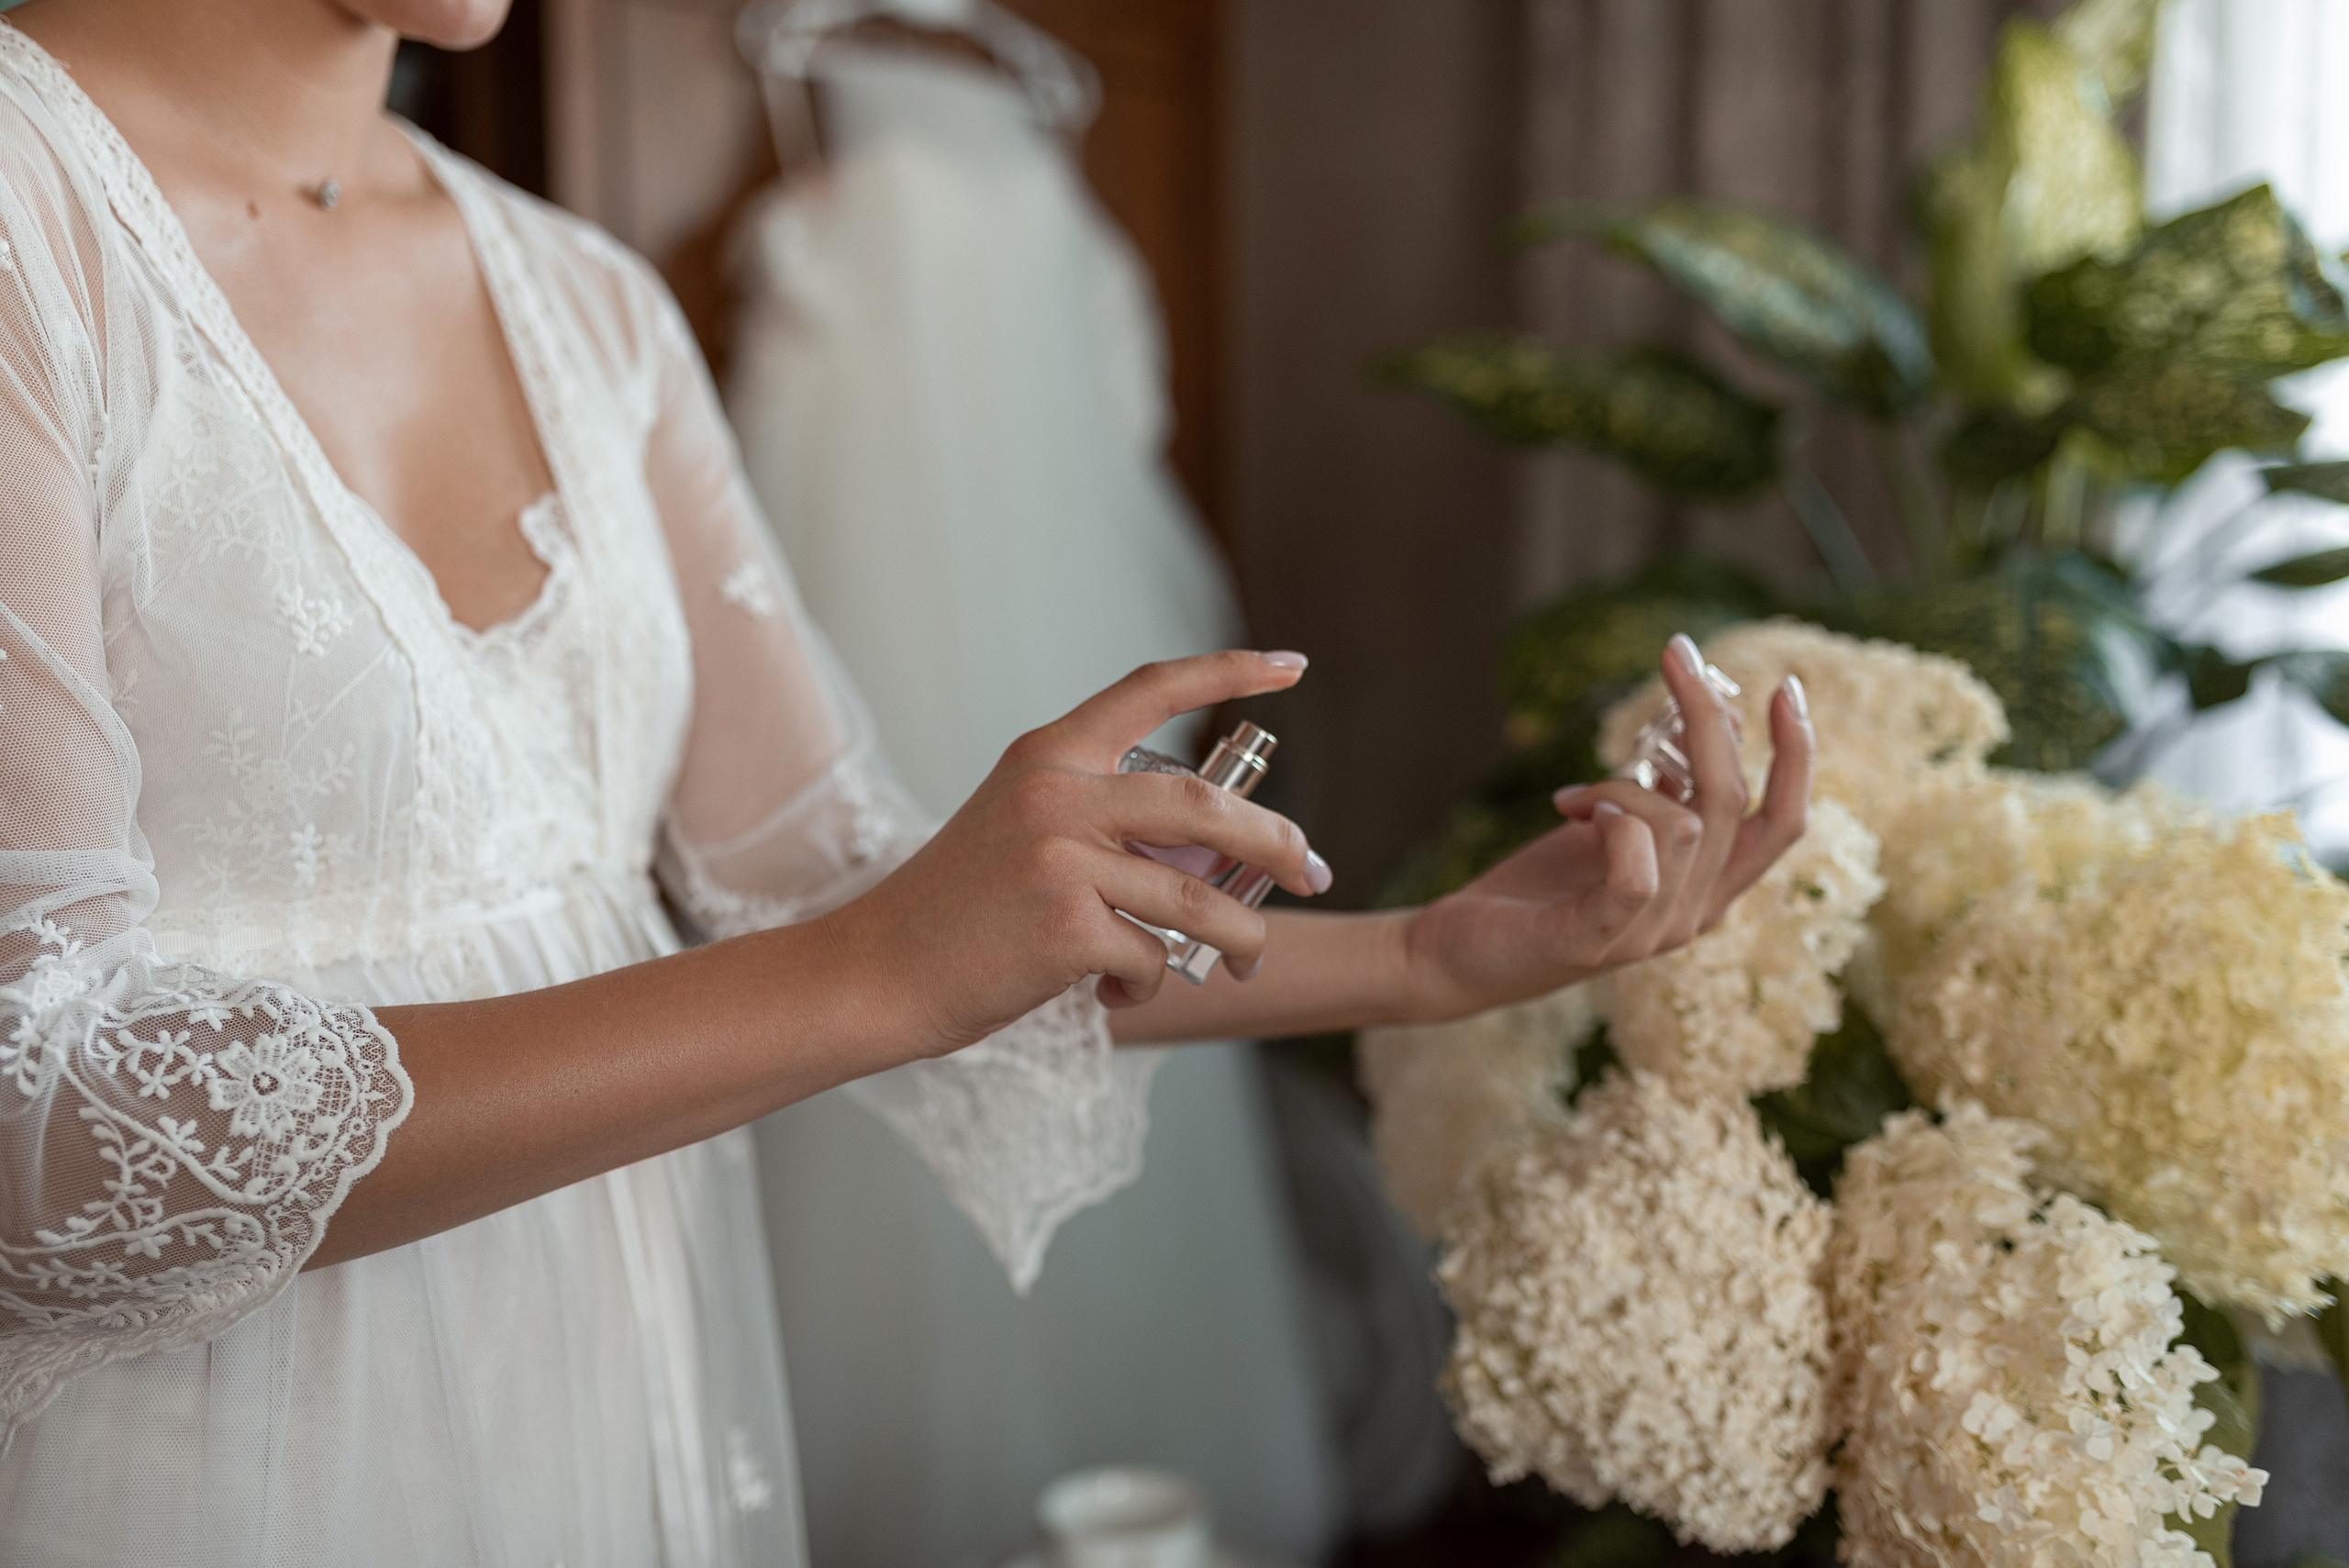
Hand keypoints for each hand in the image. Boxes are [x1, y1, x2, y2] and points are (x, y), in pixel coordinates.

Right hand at [820, 651, 1332, 1056]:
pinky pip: (1155, 958)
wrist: (876, 972)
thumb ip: (1101, 818)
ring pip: (1199, 899)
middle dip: (1279, 842)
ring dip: (1243, 937)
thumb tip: (1210, 852)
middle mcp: (1057, 793)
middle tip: (1313, 872)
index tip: (1293, 664)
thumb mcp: (1020, 828)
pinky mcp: (1065, 927)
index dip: (1229, 670)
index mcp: (1048, 754)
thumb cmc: (957, 912)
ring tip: (1246, 960)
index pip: (1151, 688)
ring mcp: (1061, 859)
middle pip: (1207, 806)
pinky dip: (1152, 982)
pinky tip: (1117, 989)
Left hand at [1398, 635, 1813, 1021]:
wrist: (1460, 953)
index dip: (1797, 756)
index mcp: (1707, 887)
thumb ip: (1664, 794)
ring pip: (1685, 827)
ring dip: (1626, 784)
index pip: (1782, 823)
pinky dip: (1614, 823)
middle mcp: (1693, 914)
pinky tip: (1576, 809)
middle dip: (1709, 717)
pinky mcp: (1593, 941)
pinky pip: (1637, 874)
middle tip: (1676, 653)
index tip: (1787, 688)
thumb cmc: (1540, 887)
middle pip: (1734, 803)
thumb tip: (1708, 722)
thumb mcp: (1614, 828)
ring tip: (1579, 795)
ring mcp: (1648, 935)